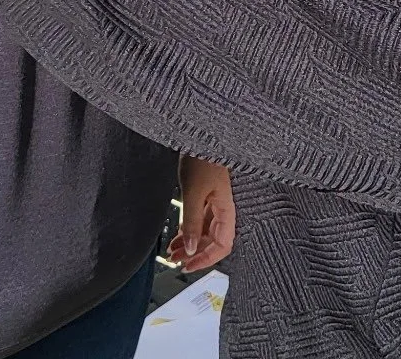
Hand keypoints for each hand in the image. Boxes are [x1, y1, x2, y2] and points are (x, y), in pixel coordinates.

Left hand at [168, 156, 234, 272]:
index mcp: (227, 208)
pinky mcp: (207, 195)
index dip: (207, 259)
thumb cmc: (202, 158)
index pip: (223, 245)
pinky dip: (189, 230)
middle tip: (176, 261)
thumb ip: (193, 222)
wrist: (199, 134)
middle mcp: (224, 208)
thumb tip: (191, 249)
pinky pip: (201, 220)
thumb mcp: (194, 192)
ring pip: (205, 231)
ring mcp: (216, 202)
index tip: (188, 266)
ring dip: (190, 243)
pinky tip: (178, 236)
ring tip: (173, 251)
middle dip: (195, 253)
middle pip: (213, 240)